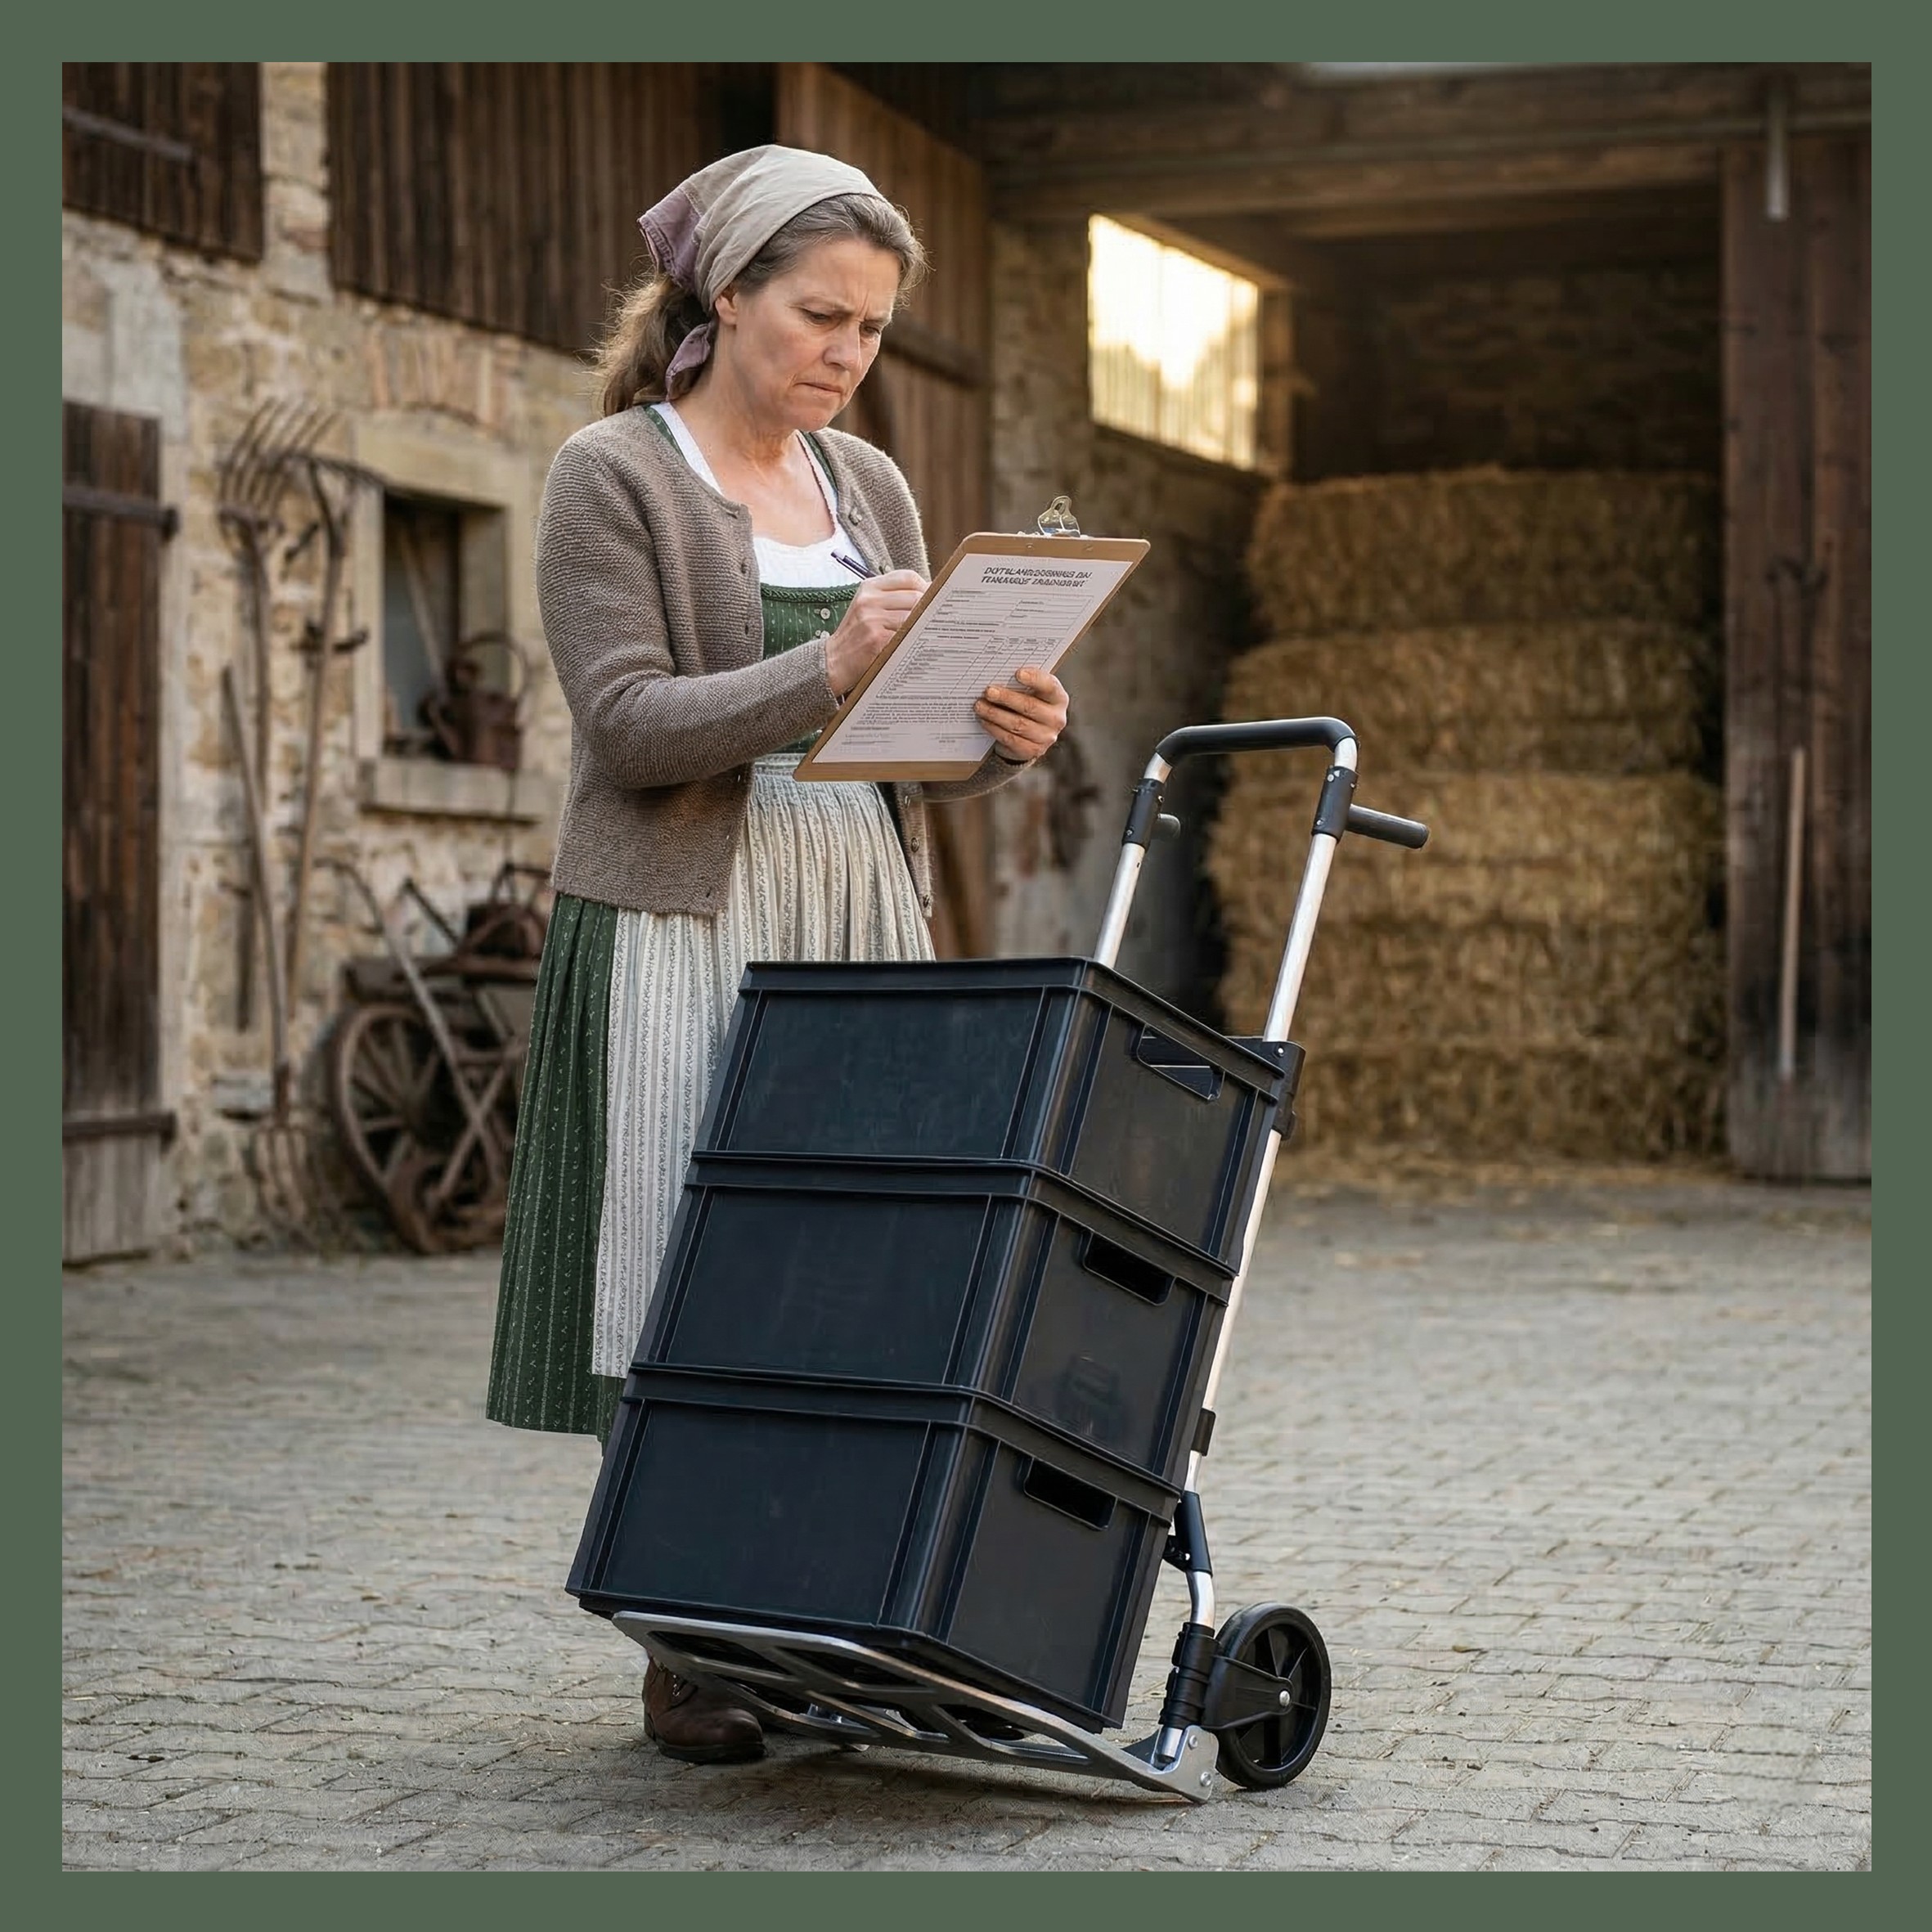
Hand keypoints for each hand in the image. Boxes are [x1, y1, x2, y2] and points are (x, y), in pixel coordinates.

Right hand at [824, 569, 926, 695]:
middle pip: (915, 595)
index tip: (935, 596)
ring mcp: (872, 619)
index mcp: (869, 588)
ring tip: (929, 631)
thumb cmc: (856, 634)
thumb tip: (929, 595)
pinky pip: (906, 635)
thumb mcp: (867, 607)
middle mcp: (869, 600)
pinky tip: (919, 643)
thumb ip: (892, 598)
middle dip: (930, 607)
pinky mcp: (876, 639)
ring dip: (925, 625)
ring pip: (914, 616)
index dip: (926, 585)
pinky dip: (916, 639)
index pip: (907, 577)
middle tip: (937, 617)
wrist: (833, 660)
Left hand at [975, 667, 1068, 762]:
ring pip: (1018, 724)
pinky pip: (1011, 739)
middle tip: (989, 691)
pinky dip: (995, 729)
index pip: (1049, 687)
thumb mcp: (1032, 692)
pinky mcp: (1033, 750)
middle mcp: (1056, 719)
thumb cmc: (1030, 704)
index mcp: (1059, 699)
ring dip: (996, 714)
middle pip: (1030, 707)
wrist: (1032, 734)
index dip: (1035, 679)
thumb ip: (1022, 684)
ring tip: (980, 706)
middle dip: (1006, 698)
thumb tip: (999, 674)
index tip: (1018, 673)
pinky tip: (985, 720)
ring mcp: (1046, 737)